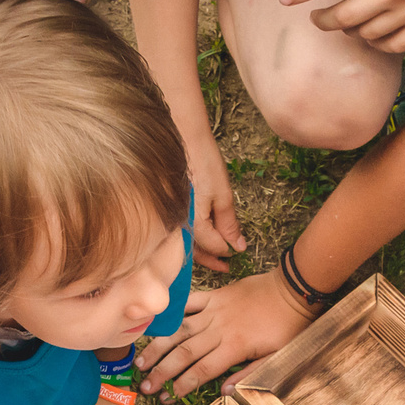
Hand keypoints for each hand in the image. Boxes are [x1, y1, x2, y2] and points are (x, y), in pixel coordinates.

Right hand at [137, 273, 314, 401]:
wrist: (293, 290)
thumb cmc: (288, 327)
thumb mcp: (276, 357)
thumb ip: (249, 375)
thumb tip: (225, 393)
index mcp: (235, 347)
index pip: (201, 370)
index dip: (182, 385)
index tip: (167, 397)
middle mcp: (220, 329)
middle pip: (184, 352)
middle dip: (162, 371)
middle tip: (145, 386)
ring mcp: (215, 310)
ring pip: (179, 329)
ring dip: (158, 345)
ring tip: (141, 361)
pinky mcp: (215, 295)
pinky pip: (188, 302)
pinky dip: (172, 312)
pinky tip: (155, 322)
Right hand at [184, 123, 247, 273]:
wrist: (182, 137)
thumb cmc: (203, 162)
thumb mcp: (223, 194)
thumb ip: (229, 224)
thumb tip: (238, 247)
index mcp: (193, 222)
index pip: (212, 246)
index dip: (226, 251)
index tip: (236, 253)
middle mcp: (177, 223)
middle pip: (194, 252)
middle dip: (211, 260)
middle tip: (226, 267)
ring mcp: (169, 216)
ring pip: (184, 244)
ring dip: (200, 252)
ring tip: (215, 255)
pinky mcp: (167, 209)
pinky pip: (178, 231)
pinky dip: (190, 238)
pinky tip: (200, 238)